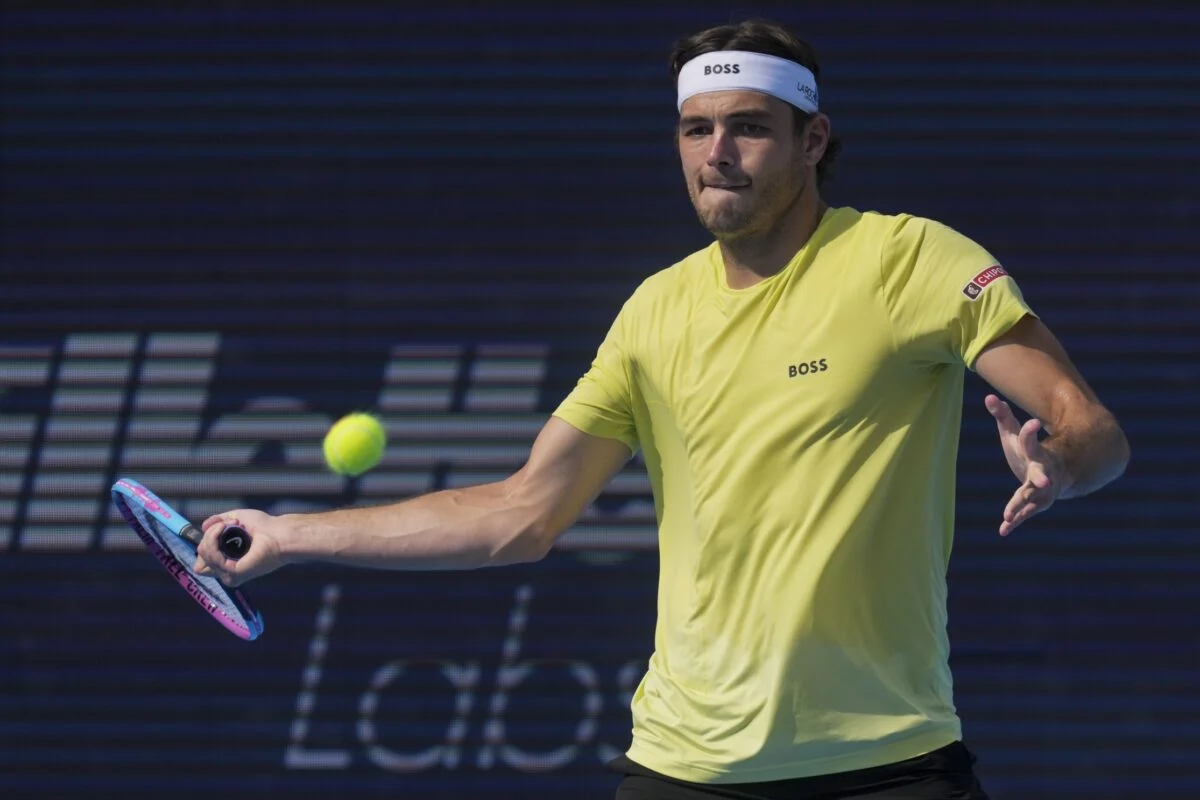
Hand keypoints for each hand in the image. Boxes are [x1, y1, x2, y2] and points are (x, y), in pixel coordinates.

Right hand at [194, 509, 287, 586]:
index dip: (205, 546)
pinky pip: (211, 557)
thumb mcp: (235, 518)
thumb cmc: (264, 526)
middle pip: (198, 563)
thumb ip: (217, 522)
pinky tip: (225, 528)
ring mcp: (230, 575)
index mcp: (228, 565)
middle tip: (225, 525)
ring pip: (202, 557)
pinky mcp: (234, 573)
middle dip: (207, 540)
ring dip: (211, 536)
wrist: (279, 532)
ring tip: (228, 525)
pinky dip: (214, 538)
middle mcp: (227, 574)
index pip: (201, 564)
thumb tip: (203, 526)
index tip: (219, 529)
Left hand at [985, 394, 1065, 535]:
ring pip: (1033, 499)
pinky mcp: (1035, 503)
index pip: (1032, 441)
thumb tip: (988, 397)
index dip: (1030, 431)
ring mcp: (1041, 490)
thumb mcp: (1014, 433)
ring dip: (1023, 506)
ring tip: (1008, 515)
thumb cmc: (1027, 451)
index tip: (1033, 422)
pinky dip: (1015, 521)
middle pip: (1042, 474)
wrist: (1050, 473)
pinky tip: (1003, 530)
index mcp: (1036, 452)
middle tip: (1046, 483)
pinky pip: (1025, 514)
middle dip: (1043, 479)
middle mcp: (1042, 472)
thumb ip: (1003, 416)